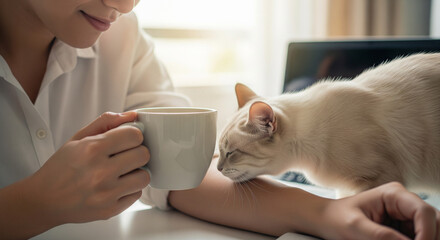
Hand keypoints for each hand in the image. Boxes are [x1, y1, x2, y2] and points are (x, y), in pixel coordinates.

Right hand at [30, 111, 149, 223]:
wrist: (44, 199)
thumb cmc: (62, 167)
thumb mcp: (78, 138)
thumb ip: (106, 122)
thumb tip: (133, 115)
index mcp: (92, 149)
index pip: (135, 135)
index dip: (133, 135)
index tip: (127, 139)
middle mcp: (100, 172)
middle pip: (143, 154)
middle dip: (137, 152)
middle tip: (125, 155)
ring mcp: (106, 194)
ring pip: (145, 176)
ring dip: (137, 172)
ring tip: (123, 171)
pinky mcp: (110, 210)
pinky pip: (137, 194)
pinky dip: (130, 188)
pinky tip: (116, 185)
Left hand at [322, 182, 439, 239]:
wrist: (327, 220)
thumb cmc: (337, 219)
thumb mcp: (355, 228)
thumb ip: (381, 236)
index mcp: (394, 194)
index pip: (424, 212)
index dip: (427, 233)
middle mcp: (404, 202)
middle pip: (434, 222)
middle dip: (429, 238)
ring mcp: (406, 215)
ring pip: (430, 231)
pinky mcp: (404, 227)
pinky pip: (419, 237)